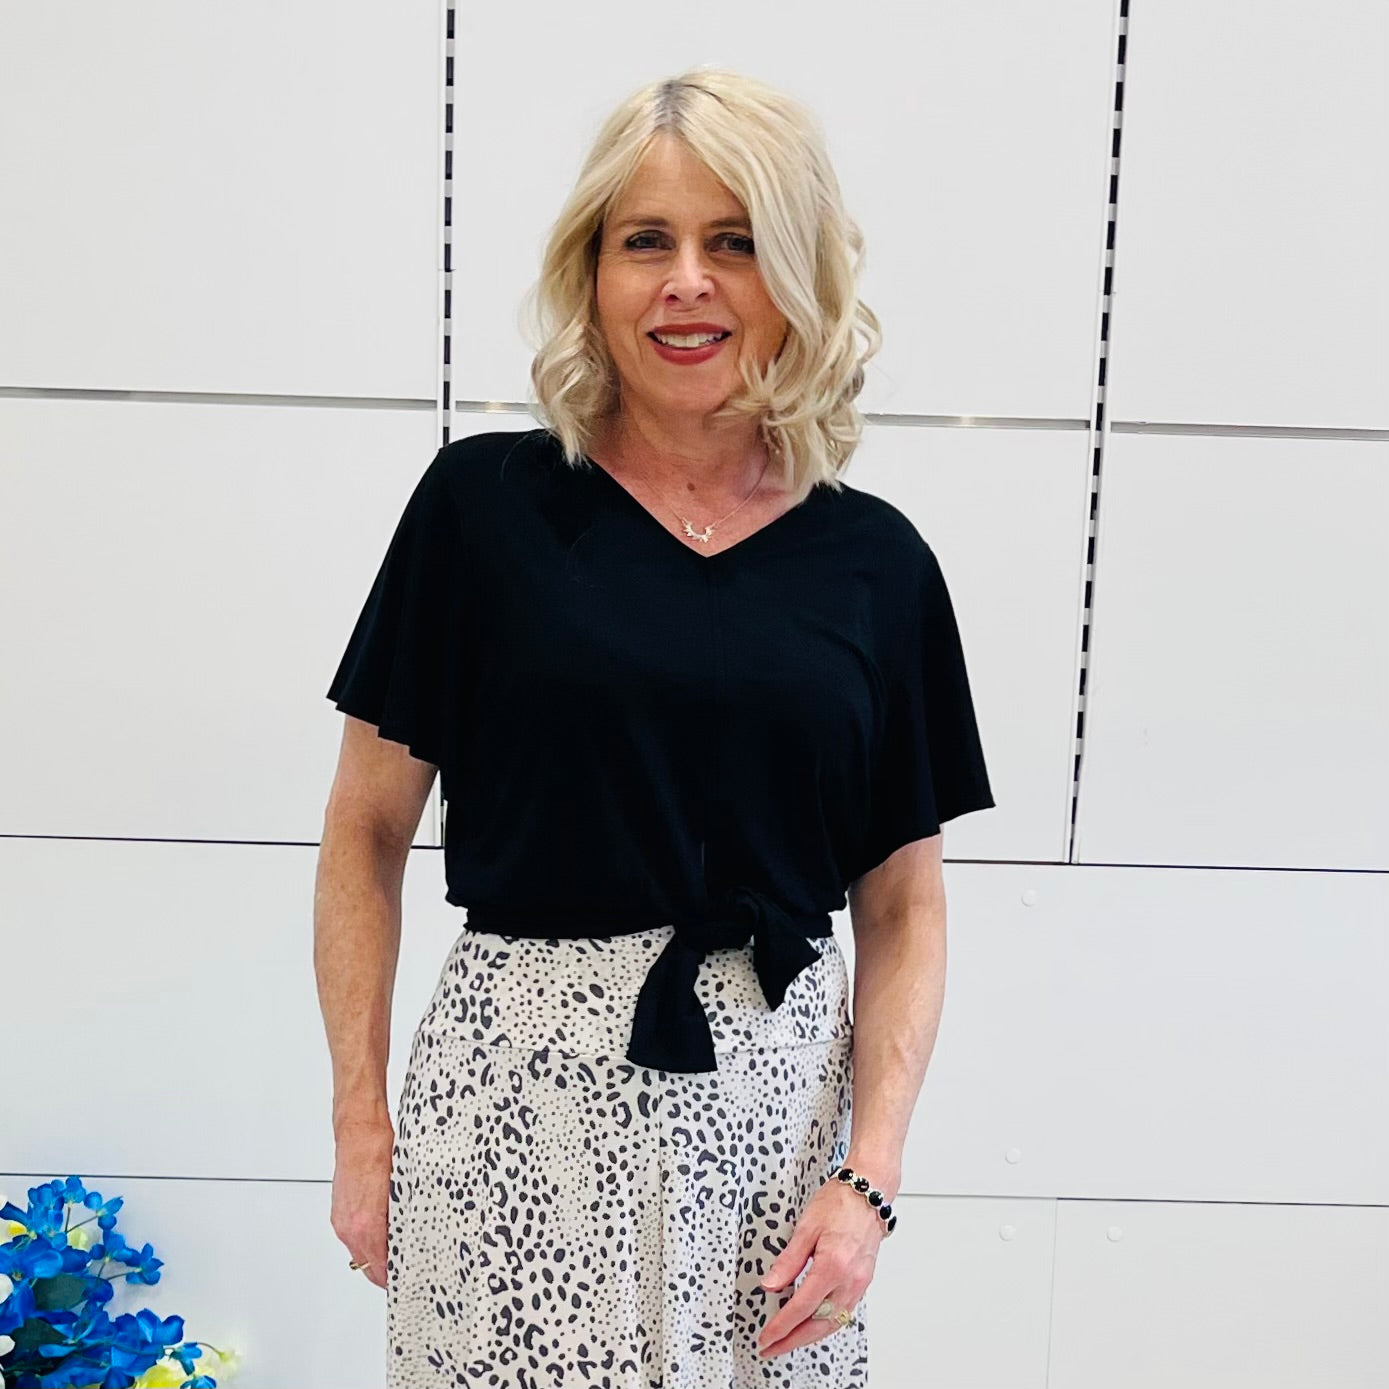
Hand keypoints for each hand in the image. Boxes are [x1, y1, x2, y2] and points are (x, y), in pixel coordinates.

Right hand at [331, 1118, 394, 1291]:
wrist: (358, 1132)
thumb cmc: (378, 1151)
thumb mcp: (400, 1189)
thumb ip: (401, 1220)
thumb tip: (412, 1238)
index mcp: (366, 1224)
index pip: (380, 1268)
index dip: (394, 1278)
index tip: (407, 1281)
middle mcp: (349, 1227)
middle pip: (368, 1266)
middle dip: (385, 1271)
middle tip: (405, 1269)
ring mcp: (341, 1220)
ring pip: (359, 1252)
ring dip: (375, 1255)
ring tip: (396, 1249)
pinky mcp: (338, 1212)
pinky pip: (353, 1237)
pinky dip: (366, 1240)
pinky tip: (381, 1230)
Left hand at [755, 1174, 886, 1358]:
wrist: (868, 1192)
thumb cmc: (840, 1202)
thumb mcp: (805, 1228)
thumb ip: (788, 1261)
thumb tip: (770, 1285)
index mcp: (832, 1266)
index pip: (801, 1308)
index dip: (781, 1327)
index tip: (767, 1337)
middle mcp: (849, 1280)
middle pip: (818, 1324)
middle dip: (793, 1341)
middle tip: (772, 1348)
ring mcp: (859, 1283)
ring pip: (833, 1323)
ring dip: (810, 1336)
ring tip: (788, 1341)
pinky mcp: (863, 1281)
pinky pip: (843, 1313)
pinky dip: (826, 1324)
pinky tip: (814, 1324)